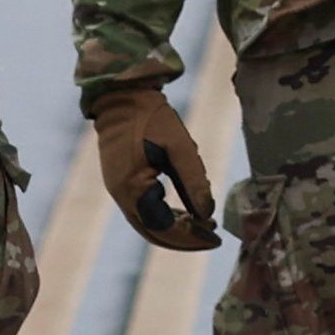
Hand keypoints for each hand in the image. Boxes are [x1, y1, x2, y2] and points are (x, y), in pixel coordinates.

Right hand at [90, 84, 222, 249]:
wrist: (122, 96)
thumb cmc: (153, 118)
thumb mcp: (181, 147)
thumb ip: (194, 182)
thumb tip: (207, 215)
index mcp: (133, 189)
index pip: (164, 228)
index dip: (191, 237)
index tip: (216, 238)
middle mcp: (122, 196)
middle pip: (155, 232)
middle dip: (185, 238)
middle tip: (213, 237)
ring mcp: (119, 191)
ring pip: (148, 224)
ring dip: (176, 228)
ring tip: (204, 224)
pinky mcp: (121, 183)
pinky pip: (144, 210)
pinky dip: (165, 216)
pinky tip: (186, 213)